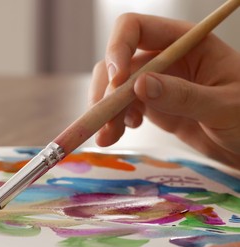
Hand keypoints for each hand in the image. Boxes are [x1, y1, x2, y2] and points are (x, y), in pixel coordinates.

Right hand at [89, 13, 239, 168]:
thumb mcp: (224, 106)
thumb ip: (184, 95)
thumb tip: (140, 85)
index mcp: (185, 43)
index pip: (135, 28)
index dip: (118, 47)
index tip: (118, 81)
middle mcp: (163, 58)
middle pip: (116, 61)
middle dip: (107, 90)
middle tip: (105, 119)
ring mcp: (153, 82)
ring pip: (113, 87)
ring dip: (105, 111)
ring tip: (108, 136)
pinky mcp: (147, 104)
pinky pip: (119, 107)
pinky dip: (111, 121)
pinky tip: (116, 134)